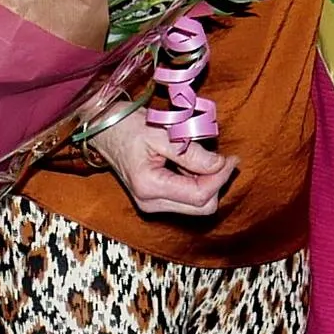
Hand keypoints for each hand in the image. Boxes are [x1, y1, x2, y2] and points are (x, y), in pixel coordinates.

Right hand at [93, 109, 237, 216]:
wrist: (102, 129)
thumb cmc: (126, 126)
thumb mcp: (161, 133)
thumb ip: (191, 153)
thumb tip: (220, 165)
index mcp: (150, 187)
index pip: (199, 195)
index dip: (220, 177)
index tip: (231, 158)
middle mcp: (150, 203)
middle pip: (201, 207)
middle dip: (216, 183)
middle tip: (223, 158)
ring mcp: (152, 204)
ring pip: (197, 205)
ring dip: (207, 182)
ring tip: (203, 156)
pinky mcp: (155, 200)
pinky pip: (187, 198)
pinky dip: (196, 182)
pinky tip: (192, 162)